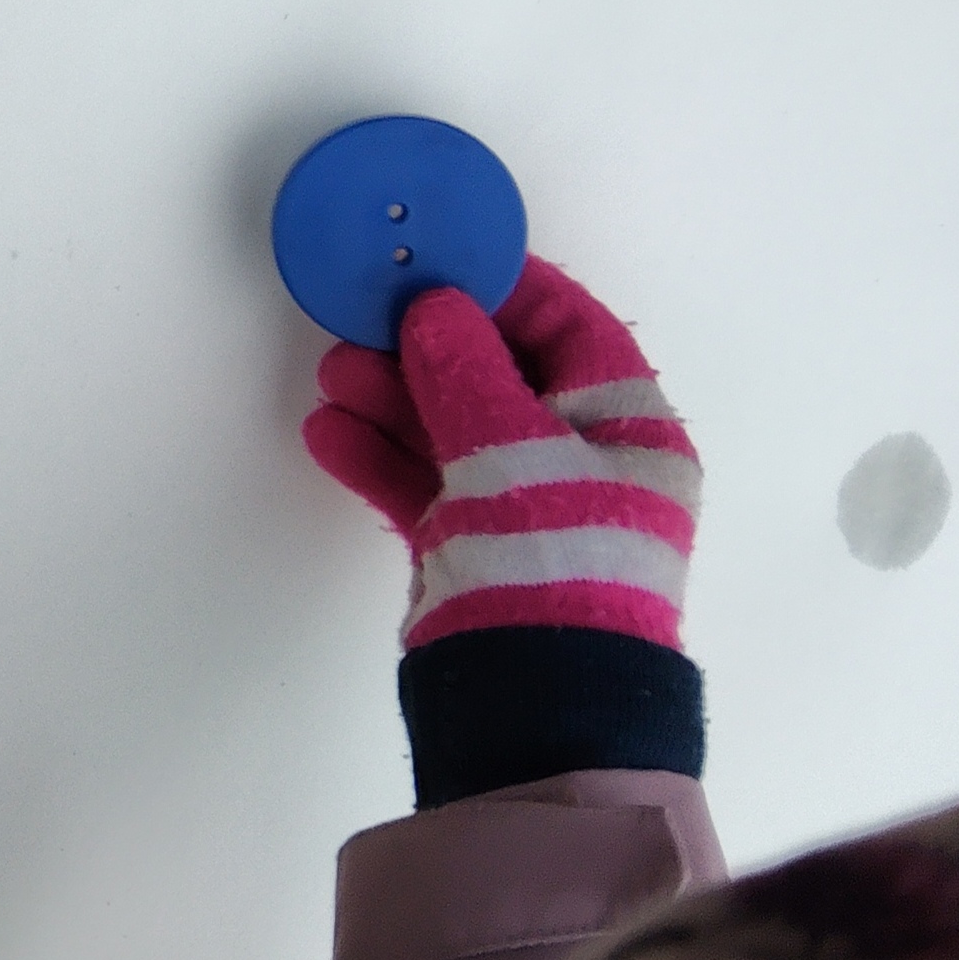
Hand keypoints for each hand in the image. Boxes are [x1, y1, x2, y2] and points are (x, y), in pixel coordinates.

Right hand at [303, 258, 700, 650]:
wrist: (533, 698)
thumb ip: (464, 367)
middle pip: (499, 375)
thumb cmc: (553, 560)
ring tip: (333, 375)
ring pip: (452, 429)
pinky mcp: (476, 550)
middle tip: (366, 318)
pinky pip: (424, 483)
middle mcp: (585, 464)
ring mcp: (528, 509)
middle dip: (427, 346)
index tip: (443, 261)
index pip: (573, 330)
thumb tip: (434, 307)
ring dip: (391, 398)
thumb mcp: (511, 444)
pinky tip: (329, 432)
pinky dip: (378, 456)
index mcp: (629, 430)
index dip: (509, 287)